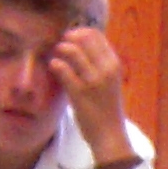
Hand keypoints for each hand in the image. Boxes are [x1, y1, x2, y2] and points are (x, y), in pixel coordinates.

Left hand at [48, 25, 131, 161]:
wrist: (110, 135)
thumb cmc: (107, 109)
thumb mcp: (110, 82)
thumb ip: (100, 64)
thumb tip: (83, 46)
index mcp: (114, 64)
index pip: (96, 35)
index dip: (80, 32)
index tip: (71, 39)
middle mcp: (106, 69)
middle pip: (83, 38)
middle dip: (68, 38)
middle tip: (60, 46)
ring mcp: (93, 81)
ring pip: (72, 50)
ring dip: (60, 49)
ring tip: (55, 56)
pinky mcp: (80, 93)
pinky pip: (62, 69)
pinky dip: (55, 64)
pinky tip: (53, 67)